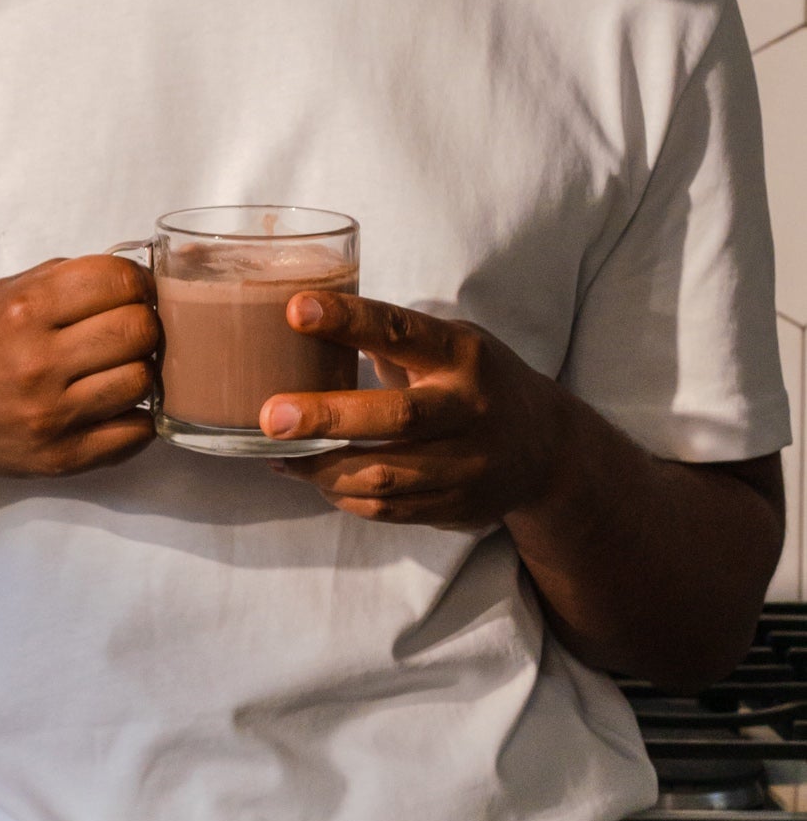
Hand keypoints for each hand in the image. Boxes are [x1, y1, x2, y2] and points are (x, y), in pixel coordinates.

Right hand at [0, 255, 158, 479]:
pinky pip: (136, 433)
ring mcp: (51, 414)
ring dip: (140, 370)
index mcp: (23, 310)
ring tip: (120, 367)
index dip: (138, 281)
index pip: (117, 280)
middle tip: (131, 330)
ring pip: (142, 380)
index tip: (136, 291)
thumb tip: (132, 276)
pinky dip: (137, 416)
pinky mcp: (62, 456)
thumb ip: (63, 277)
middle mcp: (37, 361)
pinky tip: (117, 404)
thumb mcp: (3, 292)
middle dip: (145, 323)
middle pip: (139, 330)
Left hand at [263, 293, 562, 529]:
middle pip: (396, 417)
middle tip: (272, 417)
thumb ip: (388, 337)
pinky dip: (342, 496)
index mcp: (463, 355)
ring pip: (385, 476)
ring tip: (279, 452)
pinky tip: (313, 478)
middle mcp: (471, 409)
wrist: (548, 449)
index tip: (297, 310)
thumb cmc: (472, 380)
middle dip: (327, 418)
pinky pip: (388, 510)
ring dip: (321, 468)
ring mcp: (470, 465)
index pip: (402, 332)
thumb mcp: (447, 343)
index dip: (349, 320)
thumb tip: (297, 319)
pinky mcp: (460, 507)